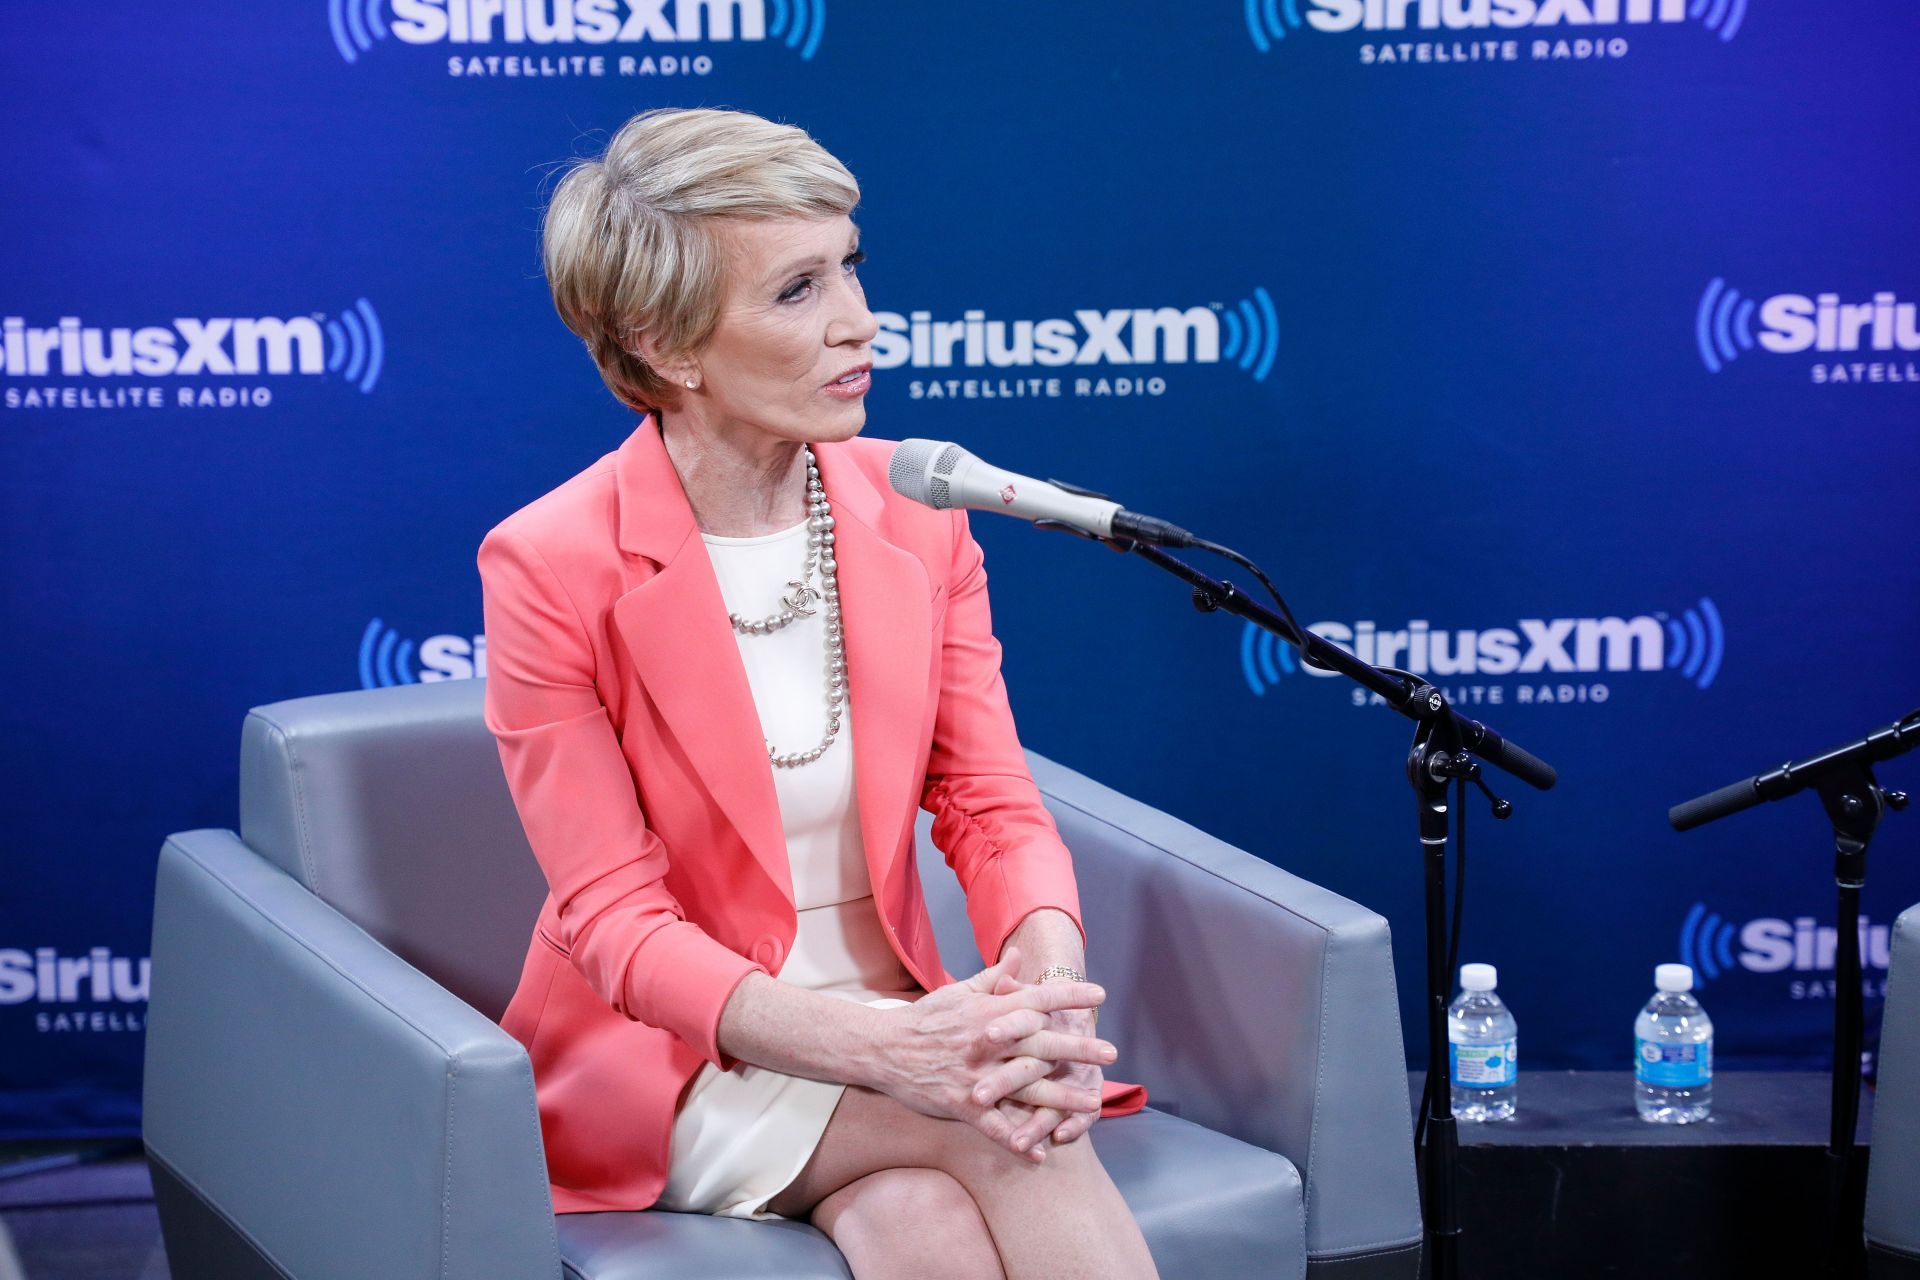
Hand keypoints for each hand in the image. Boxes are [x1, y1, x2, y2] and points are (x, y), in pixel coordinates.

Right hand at [877, 944, 1111, 1162]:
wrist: (881, 1047)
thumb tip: (1018, 956)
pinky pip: (992, 1126)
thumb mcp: (957, 992)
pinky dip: (1015, 1140)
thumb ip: (993, 979)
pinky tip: (1039, 1153)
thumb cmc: (924, 1018)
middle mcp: (986, 1042)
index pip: (1037, 999)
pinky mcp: (960, 1104)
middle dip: (1078, 1047)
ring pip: (1025, 1087)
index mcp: (988, 1011)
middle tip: (1110, 1052)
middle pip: (1040, 1043)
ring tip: (1091, 1102)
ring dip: (1060, 1096)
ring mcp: (975, 1075)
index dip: (1070, 997)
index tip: (1100, 996)